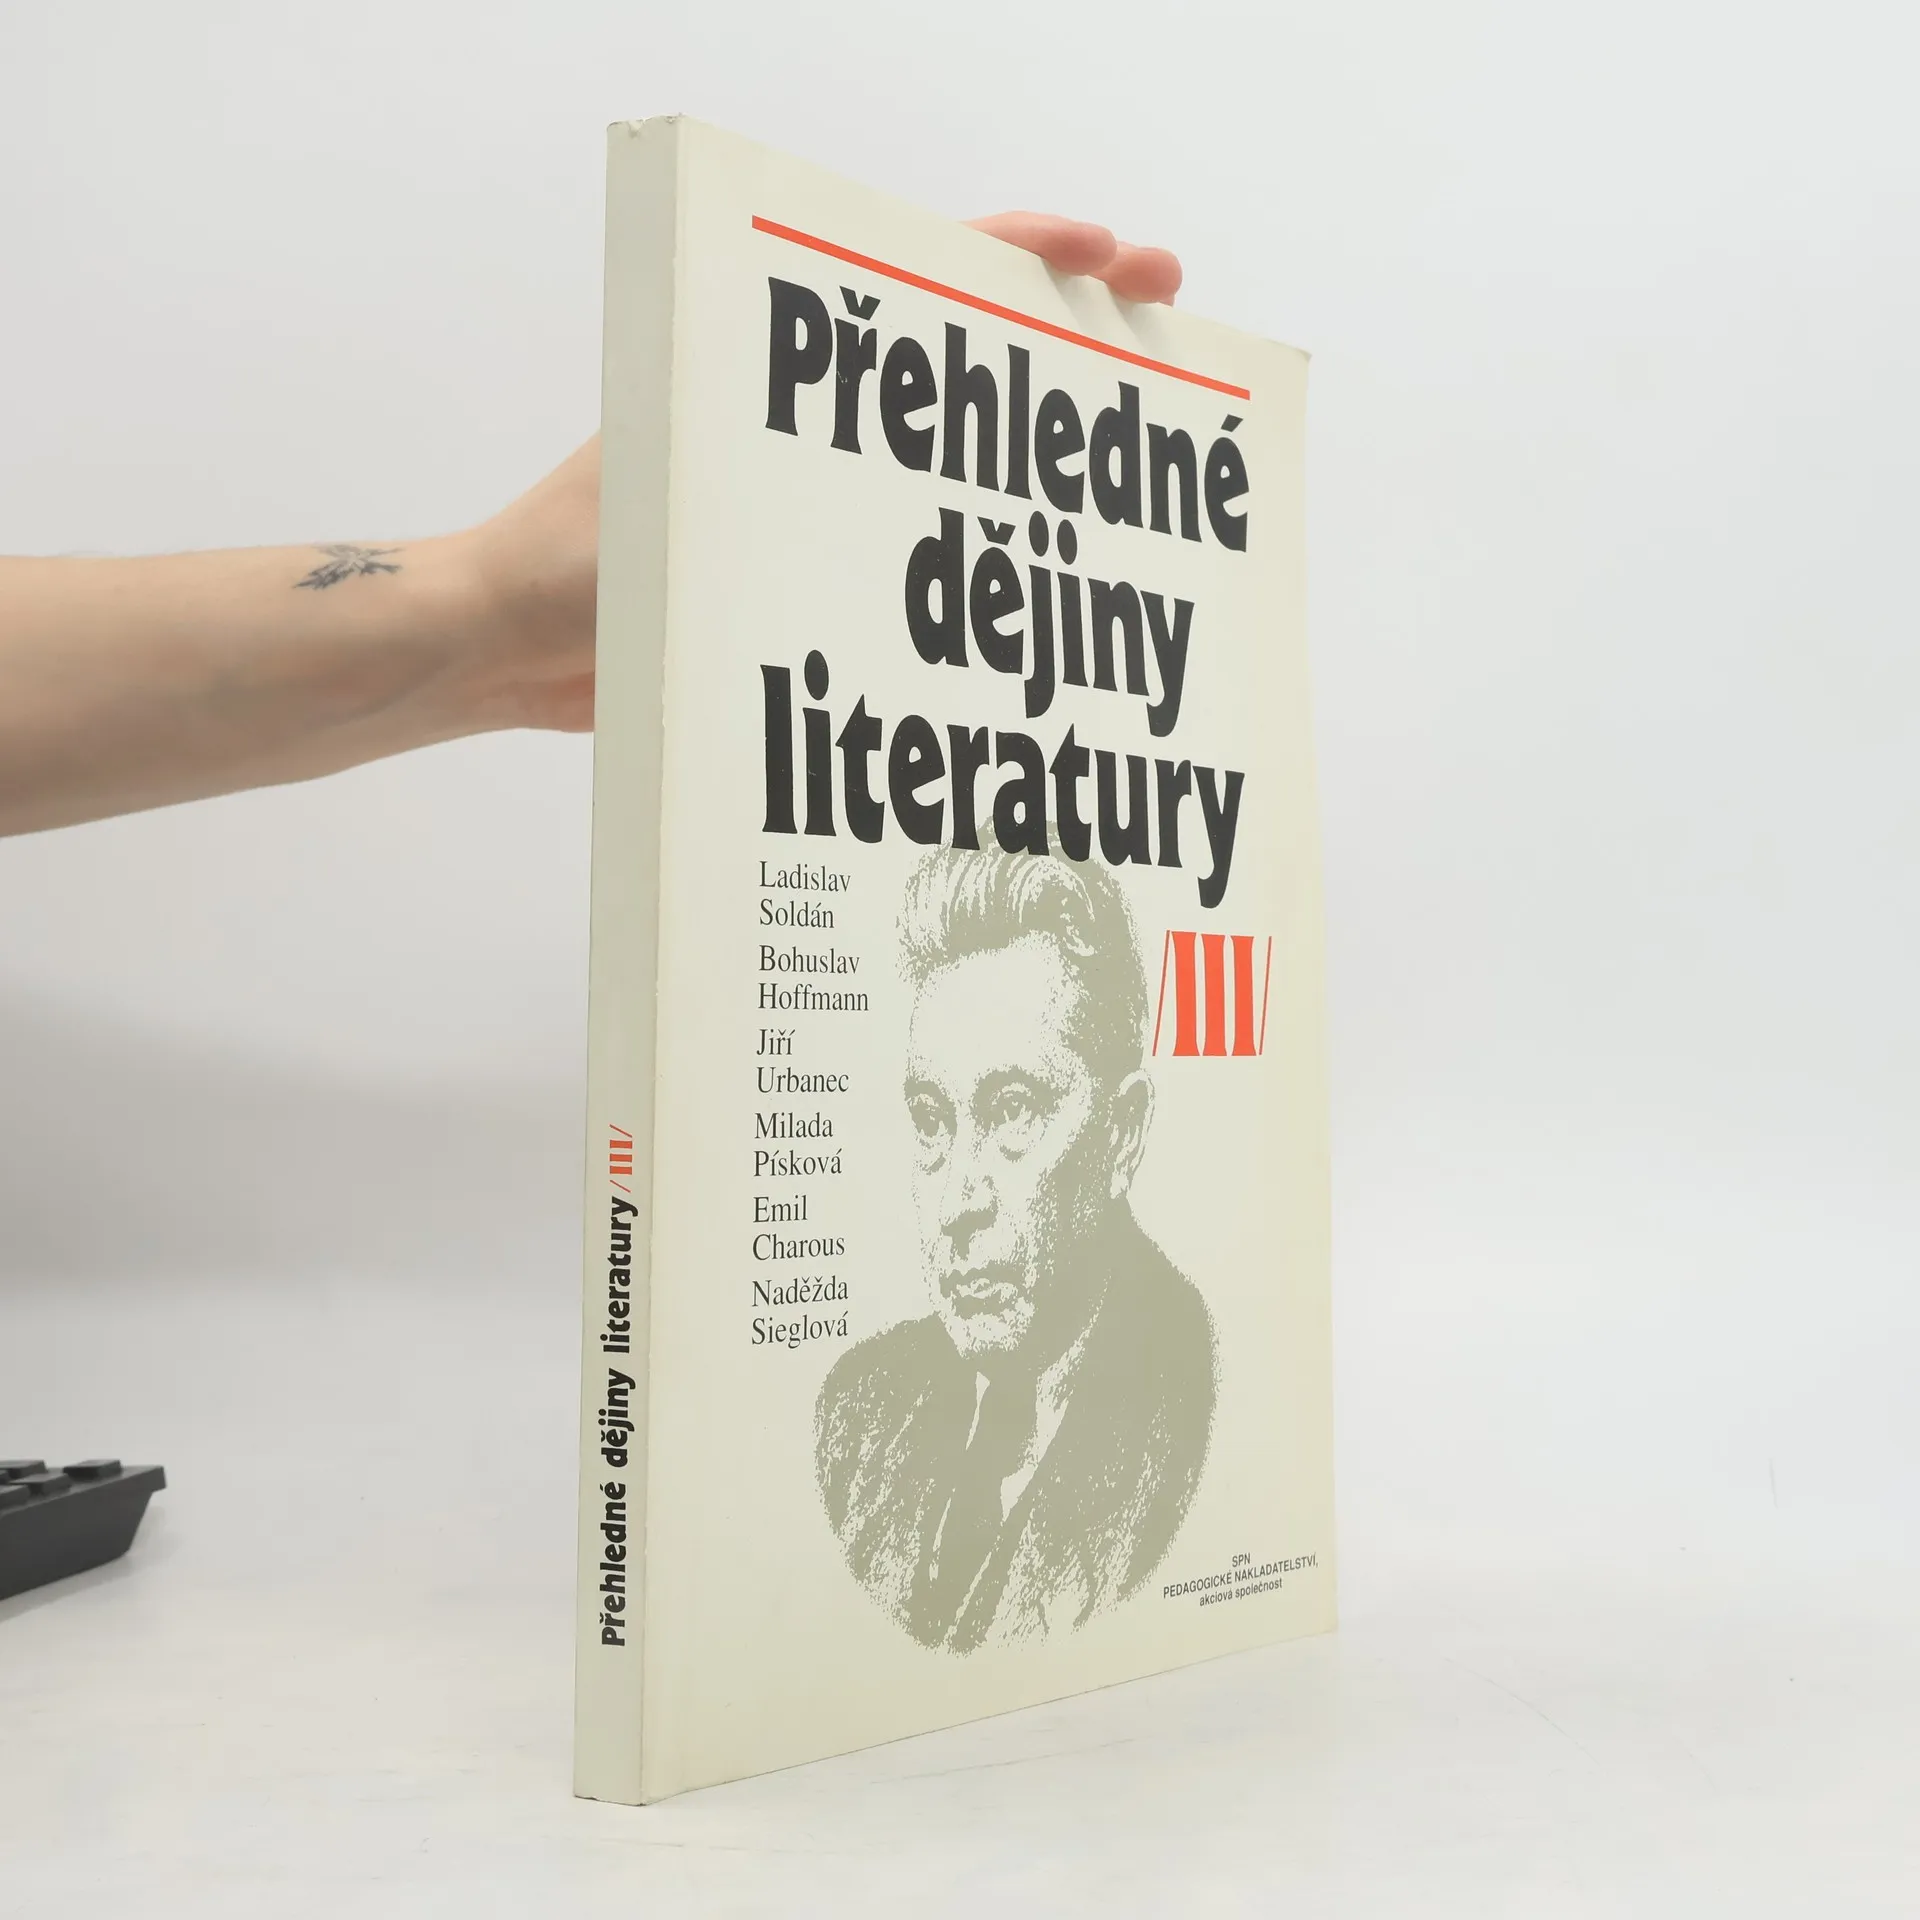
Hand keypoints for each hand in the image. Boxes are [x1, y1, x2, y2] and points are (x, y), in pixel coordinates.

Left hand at [468, 214, 1183, 734]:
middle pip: (961, 363)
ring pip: (949, 461)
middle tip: (1165, 345)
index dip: (1028, 255)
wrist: (498, 648)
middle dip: (1065, 341)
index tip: (1117, 260)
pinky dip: (975, 569)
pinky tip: (1031, 602)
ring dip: (1033, 466)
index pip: (919, 275)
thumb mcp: (669, 489)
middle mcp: (802, 420)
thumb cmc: (561, 567)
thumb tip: (886, 466)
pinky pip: (912, 559)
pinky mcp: (798, 569)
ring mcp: (806, 495)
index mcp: (770, 362)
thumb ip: (755, 468)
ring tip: (1125, 478)